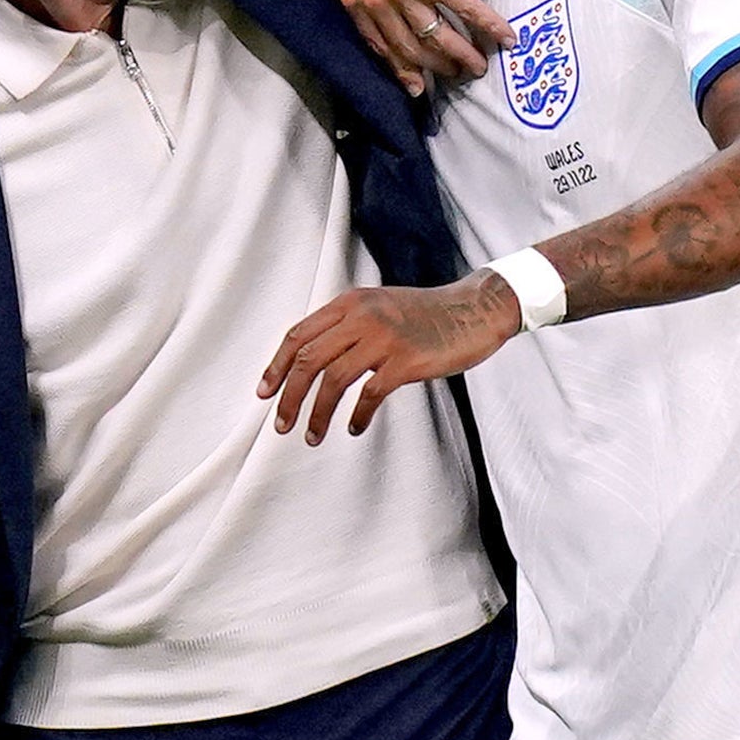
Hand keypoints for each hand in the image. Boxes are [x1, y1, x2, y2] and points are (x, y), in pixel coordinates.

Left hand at [259, 272, 521, 442]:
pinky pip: (370, 394)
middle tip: (282, 424)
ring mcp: (383, 338)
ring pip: (333, 380)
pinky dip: (357, 416)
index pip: (298, 335)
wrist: (474, 310)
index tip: (265, 394)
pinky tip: (354, 428)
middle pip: (308, 360)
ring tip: (311, 436)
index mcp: (349, 303)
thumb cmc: (425, 314)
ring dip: (317, 413)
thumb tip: (312, 360)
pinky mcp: (406, 360)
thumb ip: (347, 325)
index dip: (276, 367)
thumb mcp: (378, 306)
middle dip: (289, 397)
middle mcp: (361, 316)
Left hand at [340, 0, 512, 96]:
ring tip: (480, 64)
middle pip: (411, 49)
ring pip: (438, 38)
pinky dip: (489, 26)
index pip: (381, 48)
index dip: (405, 71)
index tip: (421, 87)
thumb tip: (398, 33)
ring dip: (464, 57)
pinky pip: (466, 12)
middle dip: (438, 69)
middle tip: (459, 75)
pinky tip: (505, 37)